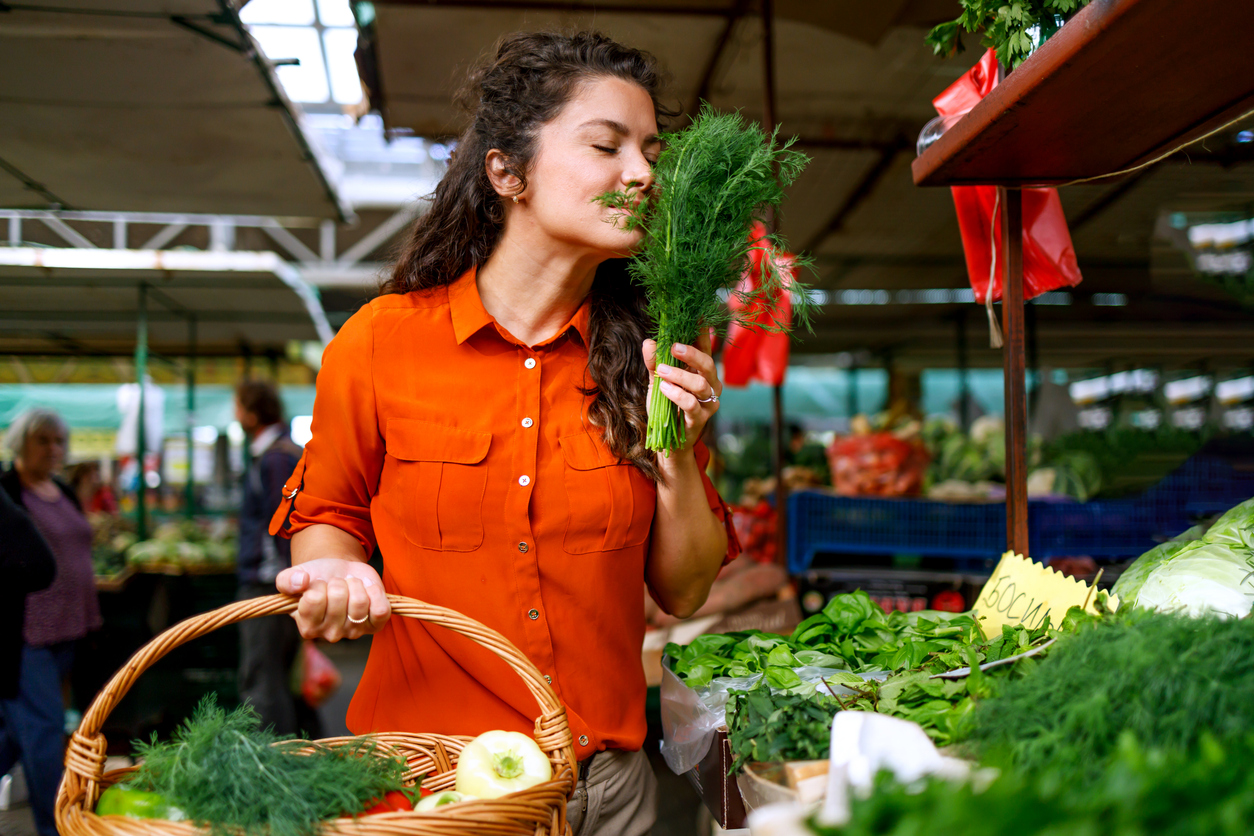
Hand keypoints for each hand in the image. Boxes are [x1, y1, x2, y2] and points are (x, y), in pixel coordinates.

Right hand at [276, 558, 390, 641]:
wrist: (339, 572)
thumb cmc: (316, 577)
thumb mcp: (296, 575)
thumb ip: (287, 580)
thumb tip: (301, 582)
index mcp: (308, 627)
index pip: (314, 599)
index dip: (318, 584)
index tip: (318, 584)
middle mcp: (330, 634)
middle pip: (338, 598)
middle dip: (338, 582)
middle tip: (336, 584)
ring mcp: (354, 632)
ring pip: (360, 602)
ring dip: (355, 584)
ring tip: (349, 585)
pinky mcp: (374, 625)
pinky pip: (380, 611)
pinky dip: (376, 593)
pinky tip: (367, 588)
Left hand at [643, 330, 721, 452]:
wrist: (667, 441)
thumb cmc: (666, 407)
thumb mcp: (658, 381)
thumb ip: (654, 363)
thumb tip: (648, 342)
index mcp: (701, 371)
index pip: (705, 347)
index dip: (701, 332)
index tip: (695, 315)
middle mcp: (710, 385)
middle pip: (708, 364)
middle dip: (692, 353)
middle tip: (673, 346)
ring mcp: (708, 403)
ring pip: (701, 384)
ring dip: (679, 375)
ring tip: (661, 371)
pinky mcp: (700, 419)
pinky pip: (691, 404)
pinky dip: (676, 394)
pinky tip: (664, 389)